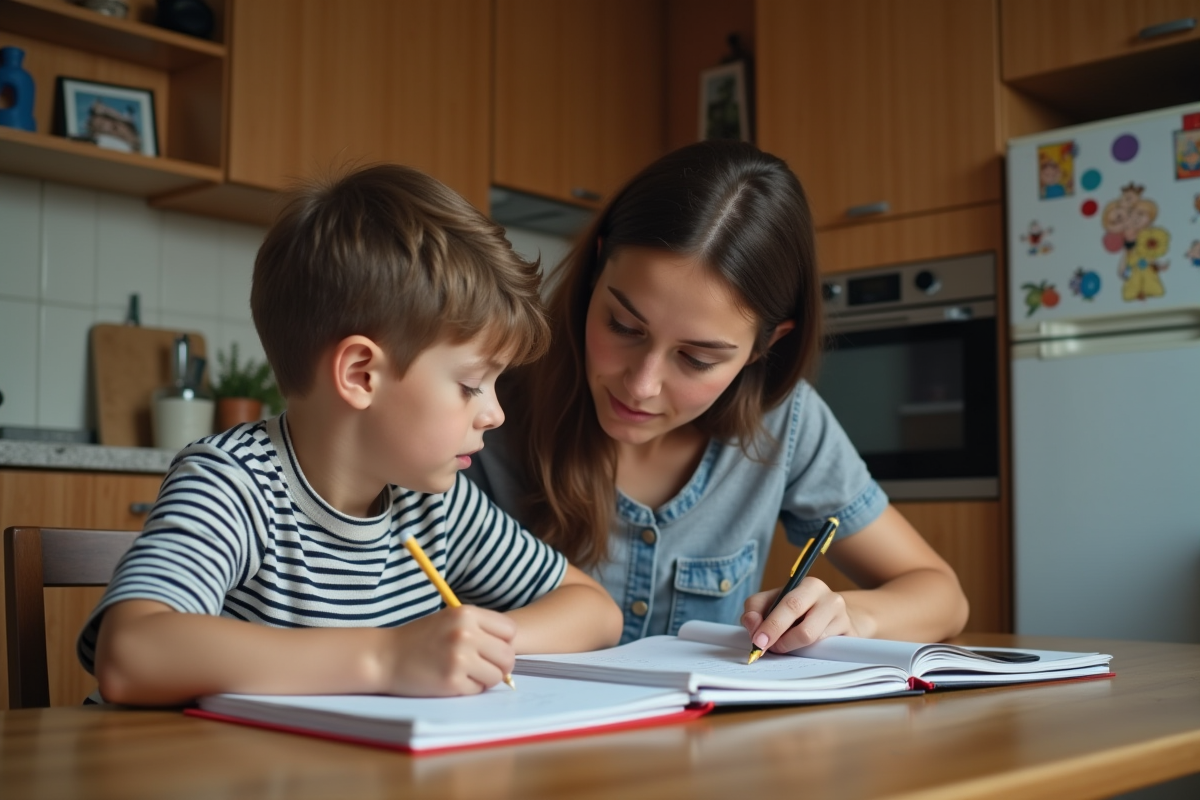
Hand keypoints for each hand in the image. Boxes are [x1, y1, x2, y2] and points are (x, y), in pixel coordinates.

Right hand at [377, 606, 516, 695]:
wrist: (385, 657)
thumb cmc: (419, 639)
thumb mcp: (450, 620)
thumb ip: (479, 629)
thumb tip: (510, 648)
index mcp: (466, 614)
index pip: (509, 630)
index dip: (504, 642)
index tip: (492, 648)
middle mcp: (465, 634)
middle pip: (508, 656)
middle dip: (500, 665)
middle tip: (484, 667)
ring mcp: (459, 658)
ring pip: (496, 676)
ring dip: (485, 679)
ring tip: (466, 673)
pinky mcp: (452, 681)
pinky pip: (477, 690)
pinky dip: (469, 689)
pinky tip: (452, 681)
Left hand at [740, 578, 859, 654]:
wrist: (834, 616)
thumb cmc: (798, 610)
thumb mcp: (773, 601)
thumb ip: (755, 609)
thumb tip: (751, 624)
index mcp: (809, 586)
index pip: (789, 604)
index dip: (772, 625)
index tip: (757, 641)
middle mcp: (830, 600)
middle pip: (805, 629)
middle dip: (780, 641)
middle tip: (764, 649)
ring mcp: (843, 621)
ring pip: (814, 644)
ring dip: (792, 649)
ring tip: (784, 645)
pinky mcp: (850, 639)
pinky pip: (825, 653)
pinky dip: (809, 654)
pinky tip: (802, 650)